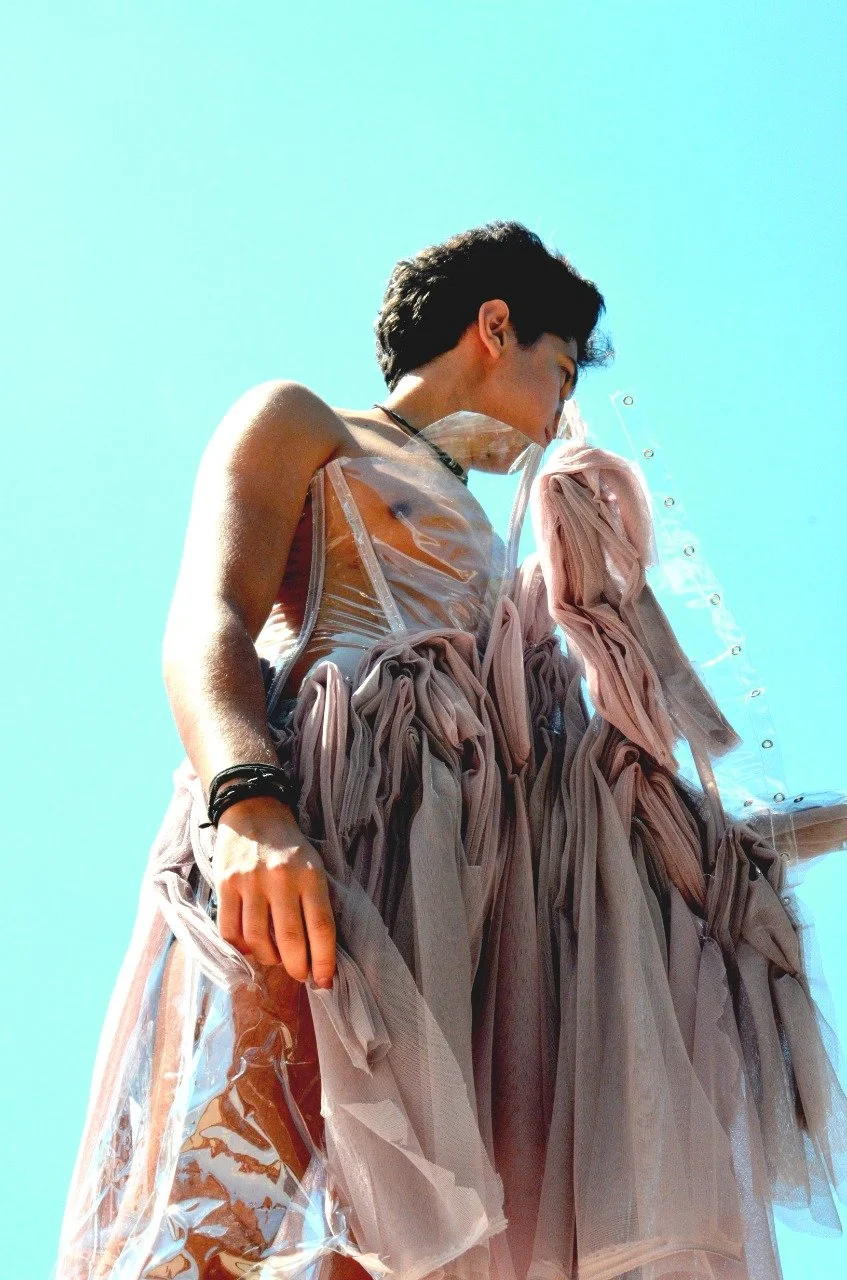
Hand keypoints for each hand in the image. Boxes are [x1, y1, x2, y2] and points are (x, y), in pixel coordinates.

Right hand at [213, 794, 336, 988]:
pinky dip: (241, 947)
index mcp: (310, 875)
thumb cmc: (290, 846)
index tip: (325, 981)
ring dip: (269, 958)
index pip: (321, 928)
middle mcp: (281, 879)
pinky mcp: (225, 884)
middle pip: (290, 940)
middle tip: (301, 975)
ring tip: (276, 958)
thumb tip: (317, 950)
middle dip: (298, 967)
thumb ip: (316, 902)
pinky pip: (230, 929)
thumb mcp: (315, 866)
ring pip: (258, 939)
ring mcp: (250, 882)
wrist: (254, 810)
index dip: (324, 961)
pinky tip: (251, 947)